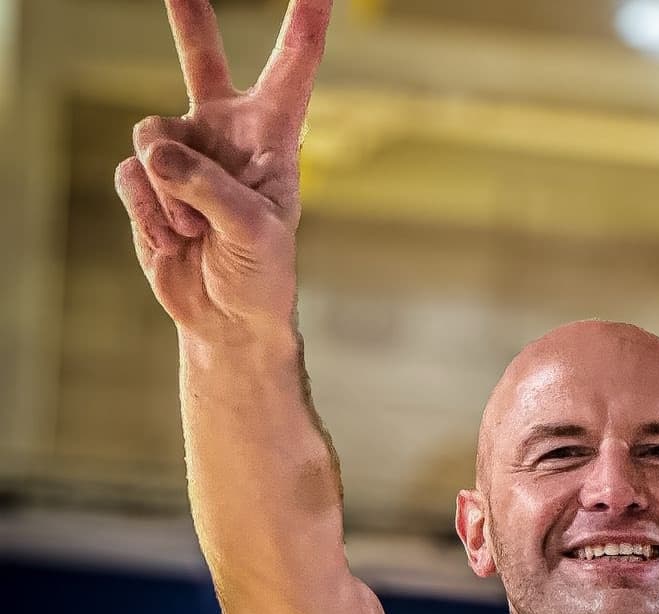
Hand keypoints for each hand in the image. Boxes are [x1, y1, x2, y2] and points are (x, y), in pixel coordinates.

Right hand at [115, 0, 332, 343]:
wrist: (228, 316)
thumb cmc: (263, 273)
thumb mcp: (253, 230)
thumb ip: (208, 186)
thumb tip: (154, 154)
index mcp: (274, 137)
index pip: (293, 70)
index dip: (305, 24)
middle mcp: (226, 134)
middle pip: (201, 57)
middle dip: (189, 16)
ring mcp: (184, 154)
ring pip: (151, 134)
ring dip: (169, 190)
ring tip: (197, 228)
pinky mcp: (147, 179)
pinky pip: (130, 175)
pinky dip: (149, 211)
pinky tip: (175, 238)